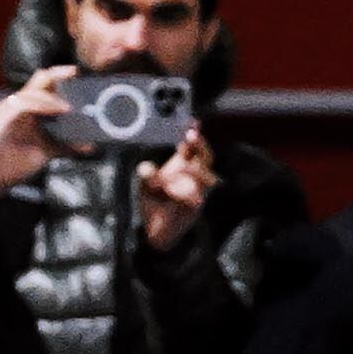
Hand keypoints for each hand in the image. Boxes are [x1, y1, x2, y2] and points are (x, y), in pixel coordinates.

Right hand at [0, 65, 76, 197]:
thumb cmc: (17, 161)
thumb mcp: (48, 149)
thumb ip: (66, 145)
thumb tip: (90, 145)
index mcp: (27, 108)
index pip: (42, 84)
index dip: (57, 75)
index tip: (76, 72)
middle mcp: (16, 106)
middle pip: (36, 82)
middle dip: (56, 75)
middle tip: (74, 74)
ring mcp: (7, 112)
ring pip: (29, 94)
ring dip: (51, 99)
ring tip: (69, 108)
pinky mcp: (1, 122)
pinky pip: (21, 107)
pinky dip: (39, 107)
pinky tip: (54, 112)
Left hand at [136, 126, 216, 251]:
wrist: (156, 231)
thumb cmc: (154, 204)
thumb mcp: (145, 184)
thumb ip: (146, 173)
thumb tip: (149, 168)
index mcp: (181, 166)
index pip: (192, 146)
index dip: (194, 132)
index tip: (192, 122)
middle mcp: (192, 177)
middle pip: (206, 157)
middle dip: (200, 145)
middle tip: (190, 136)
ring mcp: (197, 191)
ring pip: (207, 177)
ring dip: (193, 170)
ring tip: (179, 167)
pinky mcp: (195, 207)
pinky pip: (194, 197)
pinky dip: (183, 194)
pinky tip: (171, 192)